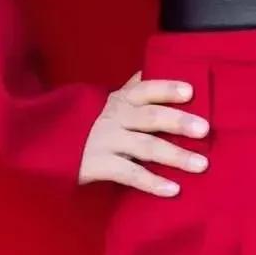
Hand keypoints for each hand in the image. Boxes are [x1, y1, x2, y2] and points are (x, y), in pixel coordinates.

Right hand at [78, 71, 210, 194]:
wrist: (50, 143)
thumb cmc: (93, 120)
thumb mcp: (112, 100)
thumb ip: (135, 86)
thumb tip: (161, 65)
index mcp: (121, 99)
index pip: (146, 89)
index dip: (167, 89)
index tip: (191, 92)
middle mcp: (115, 117)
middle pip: (150, 117)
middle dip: (179, 122)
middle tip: (205, 129)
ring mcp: (107, 141)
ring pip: (146, 147)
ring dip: (176, 156)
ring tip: (201, 164)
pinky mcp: (99, 165)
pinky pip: (129, 174)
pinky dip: (152, 183)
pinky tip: (173, 189)